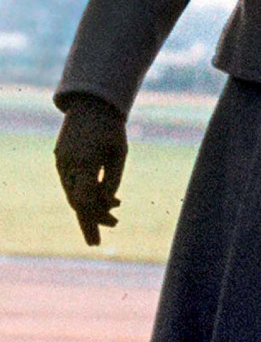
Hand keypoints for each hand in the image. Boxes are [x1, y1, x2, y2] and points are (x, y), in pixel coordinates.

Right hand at [54, 95, 127, 246]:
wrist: (91, 104)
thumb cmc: (111, 129)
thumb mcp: (120, 154)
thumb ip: (113, 180)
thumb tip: (108, 204)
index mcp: (84, 163)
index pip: (84, 201)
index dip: (91, 221)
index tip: (100, 237)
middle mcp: (68, 164)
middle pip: (77, 202)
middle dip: (93, 218)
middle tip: (111, 229)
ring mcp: (61, 162)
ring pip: (73, 194)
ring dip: (91, 206)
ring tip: (114, 212)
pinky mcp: (60, 159)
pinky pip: (71, 183)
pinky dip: (85, 193)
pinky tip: (105, 197)